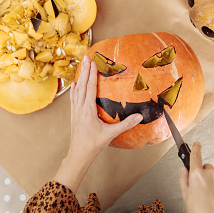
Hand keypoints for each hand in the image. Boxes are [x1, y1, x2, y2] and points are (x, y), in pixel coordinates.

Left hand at [54, 56, 142, 192]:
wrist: (79, 155)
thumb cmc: (93, 145)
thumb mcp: (111, 134)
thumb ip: (126, 124)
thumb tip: (139, 116)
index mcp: (88, 110)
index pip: (90, 88)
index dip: (92, 74)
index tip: (93, 62)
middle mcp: (80, 108)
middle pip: (82, 85)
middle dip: (84, 70)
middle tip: (86, 58)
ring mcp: (75, 111)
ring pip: (77, 90)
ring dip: (80, 77)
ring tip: (81, 66)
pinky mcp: (73, 115)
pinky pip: (73, 98)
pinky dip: (75, 89)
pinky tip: (75, 85)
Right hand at [180, 142, 213, 212]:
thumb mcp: (186, 199)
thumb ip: (184, 180)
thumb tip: (185, 170)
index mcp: (197, 175)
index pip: (196, 155)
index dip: (196, 149)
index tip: (197, 144)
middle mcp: (211, 175)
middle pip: (207, 169)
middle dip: (204, 176)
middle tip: (201, 191)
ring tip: (211, 202)